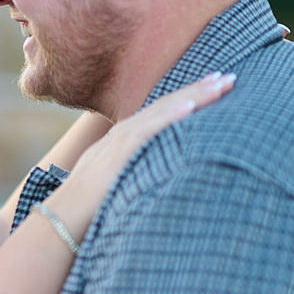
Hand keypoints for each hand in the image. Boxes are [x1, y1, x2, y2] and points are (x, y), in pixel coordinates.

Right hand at [49, 72, 235, 239]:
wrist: (66, 216)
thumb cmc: (91, 208)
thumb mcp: (118, 182)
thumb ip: (137, 173)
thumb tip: (157, 177)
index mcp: (126, 140)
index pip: (162, 113)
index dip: (188, 98)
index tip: (213, 87)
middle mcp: (125, 133)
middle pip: (168, 105)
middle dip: (199, 89)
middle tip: (228, 77)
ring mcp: (123, 140)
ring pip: (164, 110)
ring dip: (194, 96)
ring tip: (222, 84)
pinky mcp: (121, 151)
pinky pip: (152, 128)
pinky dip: (172, 115)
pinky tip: (192, 106)